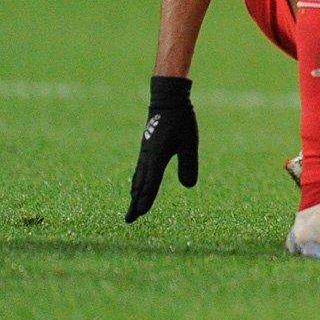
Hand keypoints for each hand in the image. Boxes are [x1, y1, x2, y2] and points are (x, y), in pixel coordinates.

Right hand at [126, 76, 198, 221]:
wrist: (167, 99)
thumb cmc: (180, 119)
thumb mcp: (189, 141)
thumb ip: (189, 163)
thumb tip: (188, 186)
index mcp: (157, 156)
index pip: (150, 183)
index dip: (146, 199)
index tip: (140, 214)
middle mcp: (147, 157)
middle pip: (140, 184)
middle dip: (136, 202)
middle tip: (130, 219)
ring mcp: (145, 152)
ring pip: (138, 177)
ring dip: (135, 193)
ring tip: (133, 205)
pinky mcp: (147, 148)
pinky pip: (140, 169)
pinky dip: (137, 181)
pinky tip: (138, 184)